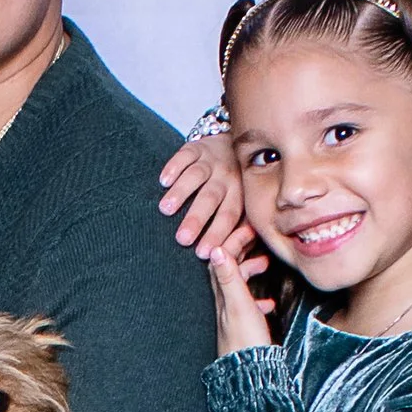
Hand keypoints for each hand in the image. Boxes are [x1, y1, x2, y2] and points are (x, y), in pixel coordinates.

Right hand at [160, 127, 258, 264]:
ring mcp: (211, 161)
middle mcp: (226, 178)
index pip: (229, 217)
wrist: (234, 145)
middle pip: (211, 199)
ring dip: (181, 193)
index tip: (202, 253)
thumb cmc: (236, 187)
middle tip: (182, 239)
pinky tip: (163, 181)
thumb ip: (243, 231)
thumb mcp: (245, 205)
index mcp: (239, 196)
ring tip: (165, 210)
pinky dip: (174, 166)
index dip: (217, 234)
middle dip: (197, 219)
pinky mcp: (197, 147)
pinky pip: (185, 154)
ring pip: (197, 176)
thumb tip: (248, 266)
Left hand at [207, 238, 275, 358]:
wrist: (248, 374)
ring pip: (240, 286)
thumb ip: (229, 277)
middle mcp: (225, 302)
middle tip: (258, 239)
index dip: (234, 239)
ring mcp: (234, 315)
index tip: (250, 227)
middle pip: (230, 269)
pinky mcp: (244, 328)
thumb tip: (217, 249)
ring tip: (265, 265)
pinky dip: (258, 299)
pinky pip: (250, 307)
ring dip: (250, 271)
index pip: (224, 257)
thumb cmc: (244, 341)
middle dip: (243, 251)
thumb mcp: (238, 304)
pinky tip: (268, 304)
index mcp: (223, 292)